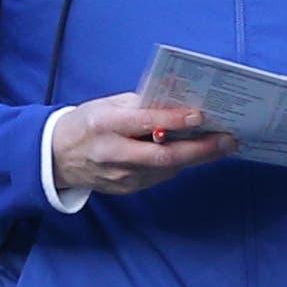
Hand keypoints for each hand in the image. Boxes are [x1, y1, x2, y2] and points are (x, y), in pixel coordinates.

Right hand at [52, 93, 235, 194]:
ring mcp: (120, 177)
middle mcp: (113, 154)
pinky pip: (159, 176)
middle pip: (163, 156)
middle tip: (228, 140)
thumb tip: (176, 97)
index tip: (201, 115)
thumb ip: (140, 103)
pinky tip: (198, 154)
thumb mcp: (108, 104)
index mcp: (105, 125)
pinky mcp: (127, 189)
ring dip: (197, 157)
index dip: (173, 120)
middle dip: (199, 149)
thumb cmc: (88, 123)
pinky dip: (180, 164)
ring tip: (222, 145)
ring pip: (166, 169)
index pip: (144, 123)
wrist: (58, 157)